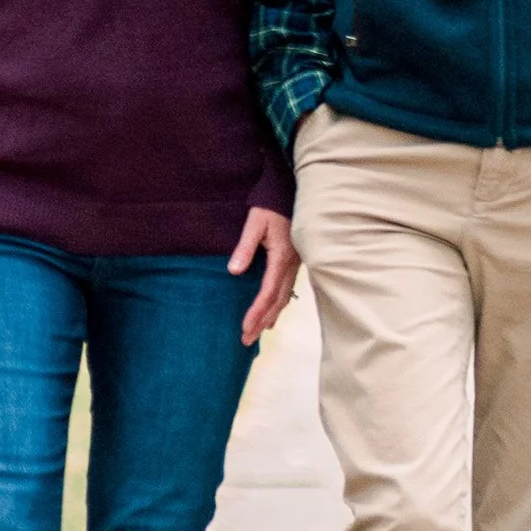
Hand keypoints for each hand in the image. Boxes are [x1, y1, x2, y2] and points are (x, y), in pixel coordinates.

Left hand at [229, 205, 299, 344]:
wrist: (291, 190)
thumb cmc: (271, 205)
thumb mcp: (255, 223)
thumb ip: (245, 247)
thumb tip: (234, 271)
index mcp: (281, 258)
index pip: (267, 293)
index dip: (256, 313)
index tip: (244, 329)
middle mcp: (292, 265)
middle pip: (277, 301)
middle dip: (262, 322)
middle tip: (247, 340)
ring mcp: (297, 264)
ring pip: (285, 297)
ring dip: (271, 316)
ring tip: (259, 332)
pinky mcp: (296, 260)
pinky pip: (288, 288)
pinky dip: (279, 304)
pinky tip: (274, 310)